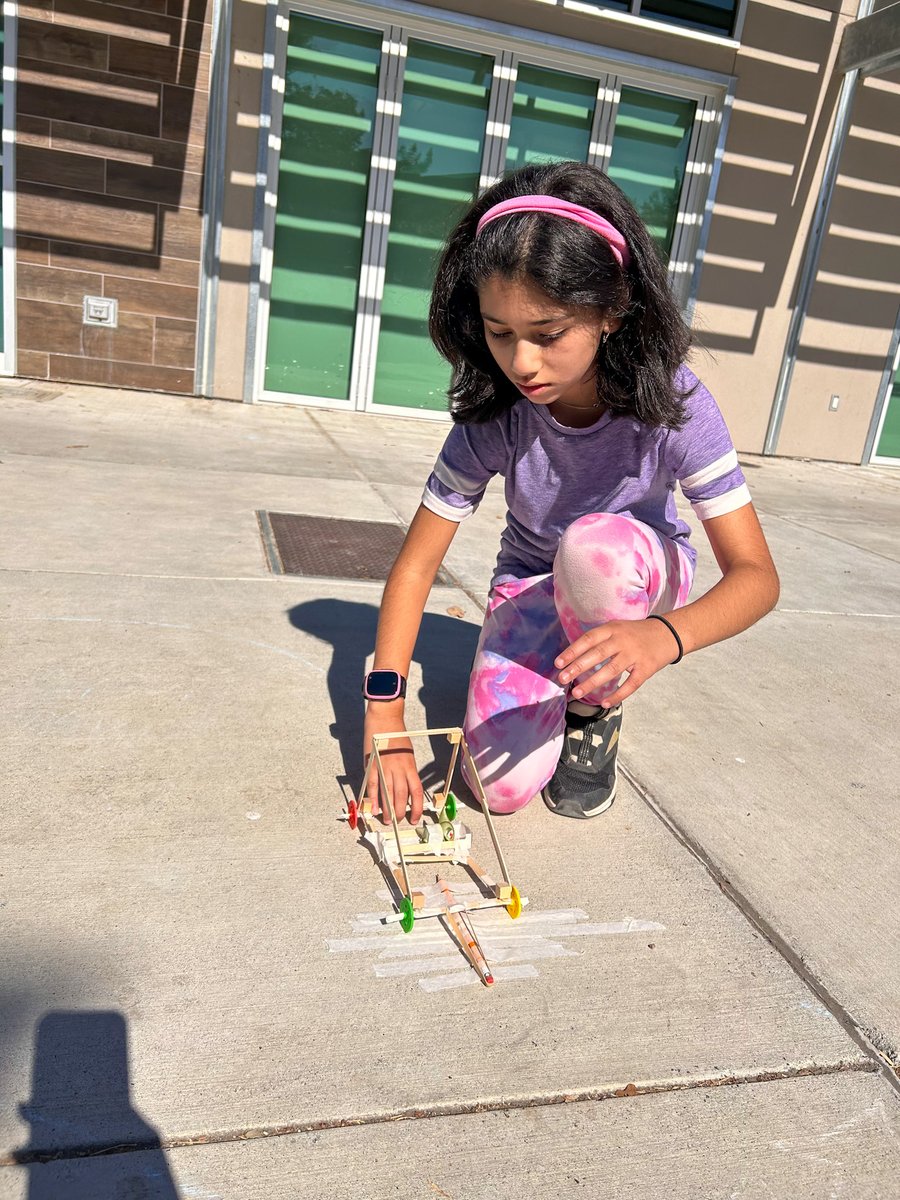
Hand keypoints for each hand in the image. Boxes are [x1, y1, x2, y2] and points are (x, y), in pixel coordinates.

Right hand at [363, 704, 424, 824]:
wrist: (385, 719)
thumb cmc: (396, 736)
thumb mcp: (407, 754)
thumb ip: (406, 771)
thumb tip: (406, 790)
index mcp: (410, 766)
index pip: (416, 792)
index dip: (417, 807)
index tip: (415, 818)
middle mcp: (399, 768)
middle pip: (402, 795)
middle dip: (400, 812)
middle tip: (398, 820)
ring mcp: (385, 767)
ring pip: (388, 793)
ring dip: (388, 809)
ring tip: (387, 820)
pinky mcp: (372, 765)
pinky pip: (373, 785)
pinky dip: (374, 798)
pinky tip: (375, 808)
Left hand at [555, 617, 680, 706]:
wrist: (669, 633)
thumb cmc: (635, 633)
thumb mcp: (617, 627)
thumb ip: (598, 640)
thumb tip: (574, 658)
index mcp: (612, 628)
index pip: (588, 640)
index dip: (572, 651)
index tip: (558, 663)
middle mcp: (622, 640)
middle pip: (597, 655)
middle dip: (577, 667)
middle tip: (562, 679)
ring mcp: (635, 655)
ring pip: (611, 670)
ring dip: (592, 683)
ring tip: (576, 693)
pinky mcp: (646, 669)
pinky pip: (630, 684)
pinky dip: (617, 695)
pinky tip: (604, 702)